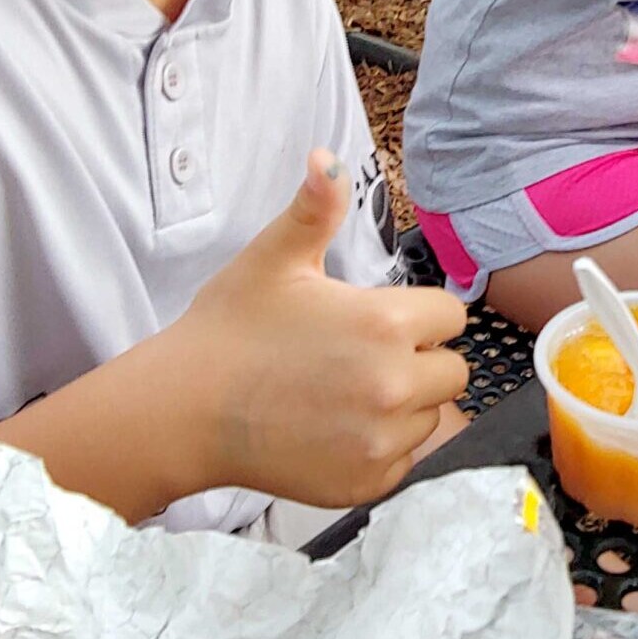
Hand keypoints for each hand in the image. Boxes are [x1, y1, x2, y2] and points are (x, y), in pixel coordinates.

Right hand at [150, 151, 468, 508]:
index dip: (418, 315)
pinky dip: (382, 448)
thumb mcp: (273, 259)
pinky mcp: (367, 481)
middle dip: (419, 361)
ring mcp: (382, 440)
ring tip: (345, 394)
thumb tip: (327, 157)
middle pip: (452, 370)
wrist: (184, 410)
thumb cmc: (229, 330)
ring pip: (430, 417)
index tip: (380, 320)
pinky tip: (337, 429)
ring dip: (404, 406)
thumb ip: (315, 208)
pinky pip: (404, 460)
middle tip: (362, 358)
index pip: (450, 316)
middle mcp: (394, 385)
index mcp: (386, 324)